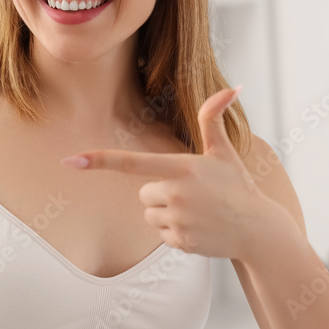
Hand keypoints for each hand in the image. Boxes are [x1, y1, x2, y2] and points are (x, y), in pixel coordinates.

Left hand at [60, 85, 273, 259]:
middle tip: (192, 196)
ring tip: (197, 213)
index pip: (131, 162)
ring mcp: (177, 220)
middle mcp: (175, 194)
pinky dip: (177, 234)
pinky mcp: (180, 241)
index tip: (71, 160)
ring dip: (167, 215)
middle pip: (143, 193)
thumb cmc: (237, 186)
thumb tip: (232, 86)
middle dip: (161, 194)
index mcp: (181, 167)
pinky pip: (161, 235)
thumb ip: (214, 118)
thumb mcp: (224, 152)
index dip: (99, 160)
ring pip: (150, 215)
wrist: (257, 230)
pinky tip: (199, 229)